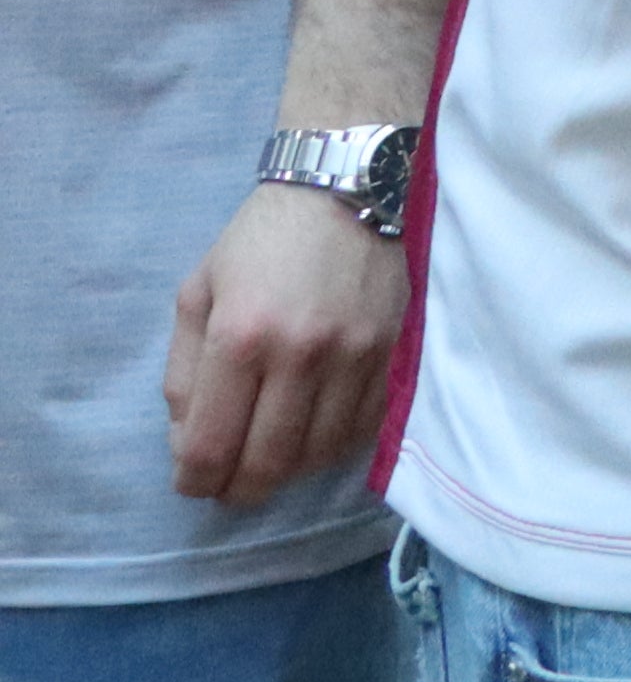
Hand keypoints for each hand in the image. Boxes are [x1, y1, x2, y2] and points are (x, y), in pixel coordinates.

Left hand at [161, 182, 400, 505]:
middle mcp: (301, 354)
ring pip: (319, 454)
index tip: (192, 483)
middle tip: (228, 488)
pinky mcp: (395, 353)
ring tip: (271, 460)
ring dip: (288, 471)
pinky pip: (364, 428)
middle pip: (267, 462)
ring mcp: (356, 356)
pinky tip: (315, 434)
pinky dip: (334, 446)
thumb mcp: (197, 294)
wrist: (346, 191)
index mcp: (240, 337)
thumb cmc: (259, 242)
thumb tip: (189, 440)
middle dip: (238, 490)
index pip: (211, 444)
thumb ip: (184, 373)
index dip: (195, 480)